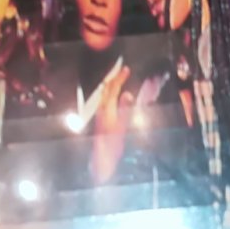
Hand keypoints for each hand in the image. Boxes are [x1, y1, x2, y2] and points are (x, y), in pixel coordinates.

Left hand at [92, 66, 131, 183]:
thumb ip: (124, 110)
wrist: (101, 159)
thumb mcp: (121, 128)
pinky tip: (114, 95)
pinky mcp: (102, 119)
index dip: (120, 77)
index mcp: (107, 109)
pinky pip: (105, 100)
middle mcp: (101, 109)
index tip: (127, 69)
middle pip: (106, 89)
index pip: (113, 88)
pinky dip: (111, 93)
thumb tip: (128, 93)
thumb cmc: (112, 145)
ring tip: (119, 78)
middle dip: (115, 78)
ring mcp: (100, 114)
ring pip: (105, 94)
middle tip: (124, 71)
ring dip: (112, 84)